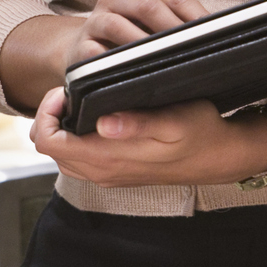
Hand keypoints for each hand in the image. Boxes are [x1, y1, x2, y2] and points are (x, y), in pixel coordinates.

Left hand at [32, 89, 266, 188]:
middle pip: (49, 148)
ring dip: (64, 127)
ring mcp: (107, 175)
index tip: (67, 91)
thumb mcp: (175, 121)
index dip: (46, 112)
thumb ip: (137, 124)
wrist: (221, 157)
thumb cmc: (201, 133)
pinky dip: (78, 137)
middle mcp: (101, 172)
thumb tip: (103, 123)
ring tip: (85, 102)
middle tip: (75, 92)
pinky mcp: (114, 173)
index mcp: (107, 158)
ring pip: (62, 155)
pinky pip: (79, 159)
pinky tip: (98, 116)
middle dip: (51, 116)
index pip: (47, 142)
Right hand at [68, 0, 208, 66]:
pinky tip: (132, 73)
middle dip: (171, 28)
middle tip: (191, 49)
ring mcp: (95, 20)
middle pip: (146, 5)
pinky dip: (113, 62)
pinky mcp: (81, 46)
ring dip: (142, 44)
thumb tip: (215, 32)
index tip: (214, 35)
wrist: (85, 48)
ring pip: (117, 25)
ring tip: (163, 60)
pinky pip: (96, 52)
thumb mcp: (154, 22)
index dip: (195, 15)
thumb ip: (178, 21)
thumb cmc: (131, 36)